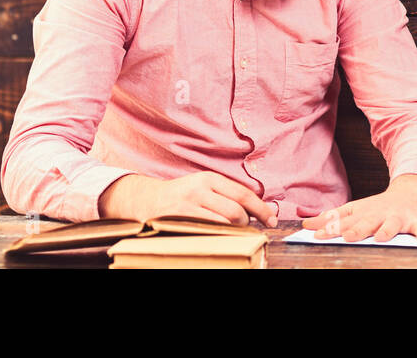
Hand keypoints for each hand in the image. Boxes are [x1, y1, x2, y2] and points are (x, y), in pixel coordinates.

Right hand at [99, 172, 278, 225]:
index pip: (244, 194)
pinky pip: (207, 232)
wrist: (144, 199)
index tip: (272, 220)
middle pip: (236, 211)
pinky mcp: (178, 220)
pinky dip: (217, 237)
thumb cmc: (180, 195)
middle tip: (244, 228)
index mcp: (209, 178)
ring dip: (233, 232)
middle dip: (245, 223)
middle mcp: (199, 189)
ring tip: (230, 233)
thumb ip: (225, 194)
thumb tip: (256, 210)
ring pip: (223, 223)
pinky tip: (217, 237)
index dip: (262, 209)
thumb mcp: (202, 186)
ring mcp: (187, 205)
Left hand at [301, 173, 416, 241]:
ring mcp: (398, 217)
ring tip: (381, 238)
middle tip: (347, 238)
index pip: (344, 221)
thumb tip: (306, 224)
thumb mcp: (356, 209)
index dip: (331, 228)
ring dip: (386, 230)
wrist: (412, 191)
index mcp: (363, 212)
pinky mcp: (416, 221)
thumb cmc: (378, 207)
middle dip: (357, 230)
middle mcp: (379, 214)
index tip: (317, 235)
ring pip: (392, 225)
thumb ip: (332, 218)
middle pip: (366, 223)